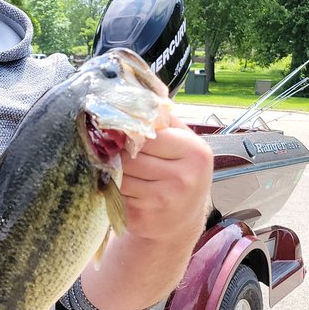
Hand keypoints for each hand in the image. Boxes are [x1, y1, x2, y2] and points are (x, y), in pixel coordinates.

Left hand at [81, 111, 213, 309]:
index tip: (122, 134)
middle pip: (130, 156)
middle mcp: (184, 178)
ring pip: (120, 176)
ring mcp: (164, 201)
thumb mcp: (182, 143)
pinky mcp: (144, 218)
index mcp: (195, 152)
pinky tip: (124, 190)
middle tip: (117, 154)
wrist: (180, 221)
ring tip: (122, 172)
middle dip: (119, 155)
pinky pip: (115, 195)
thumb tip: (136, 88)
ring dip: (115, 172)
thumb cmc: (178, 173)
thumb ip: (163, 119)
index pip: (148, 134)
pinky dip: (113, 190)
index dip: (130, 134)